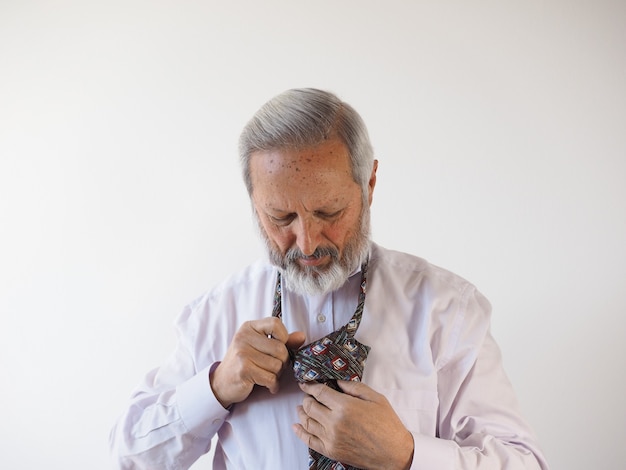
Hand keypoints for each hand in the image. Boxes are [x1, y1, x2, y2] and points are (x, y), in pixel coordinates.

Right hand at [210, 317, 304, 407]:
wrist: (221, 382)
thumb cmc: (244, 362)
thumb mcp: (260, 346)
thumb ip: (282, 340)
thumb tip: (302, 336)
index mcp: (249, 327)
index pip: (275, 323)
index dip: (284, 337)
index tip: (280, 346)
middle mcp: (244, 337)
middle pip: (281, 349)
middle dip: (282, 362)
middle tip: (274, 368)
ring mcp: (242, 353)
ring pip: (277, 365)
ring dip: (277, 375)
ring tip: (267, 375)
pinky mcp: (243, 370)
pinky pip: (270, 378)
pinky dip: (273, 385)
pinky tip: (268, 385)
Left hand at [293, 380, 413, 469]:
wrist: (394, 453)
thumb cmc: (387, 424)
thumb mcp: (375, 398)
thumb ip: (353, 387)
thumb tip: (336, 381)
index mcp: (344, 406)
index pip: (319, 392)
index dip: (309, 385)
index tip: (305, 383)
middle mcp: (334, 422)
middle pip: (309, 406)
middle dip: (306, 398)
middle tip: (308, 395)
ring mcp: (331, 438)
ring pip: (307, 422)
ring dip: (302, 412)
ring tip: (301, 408)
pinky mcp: (331, 451)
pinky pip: (309, 440)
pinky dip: (300, 432)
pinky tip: (296, 426)